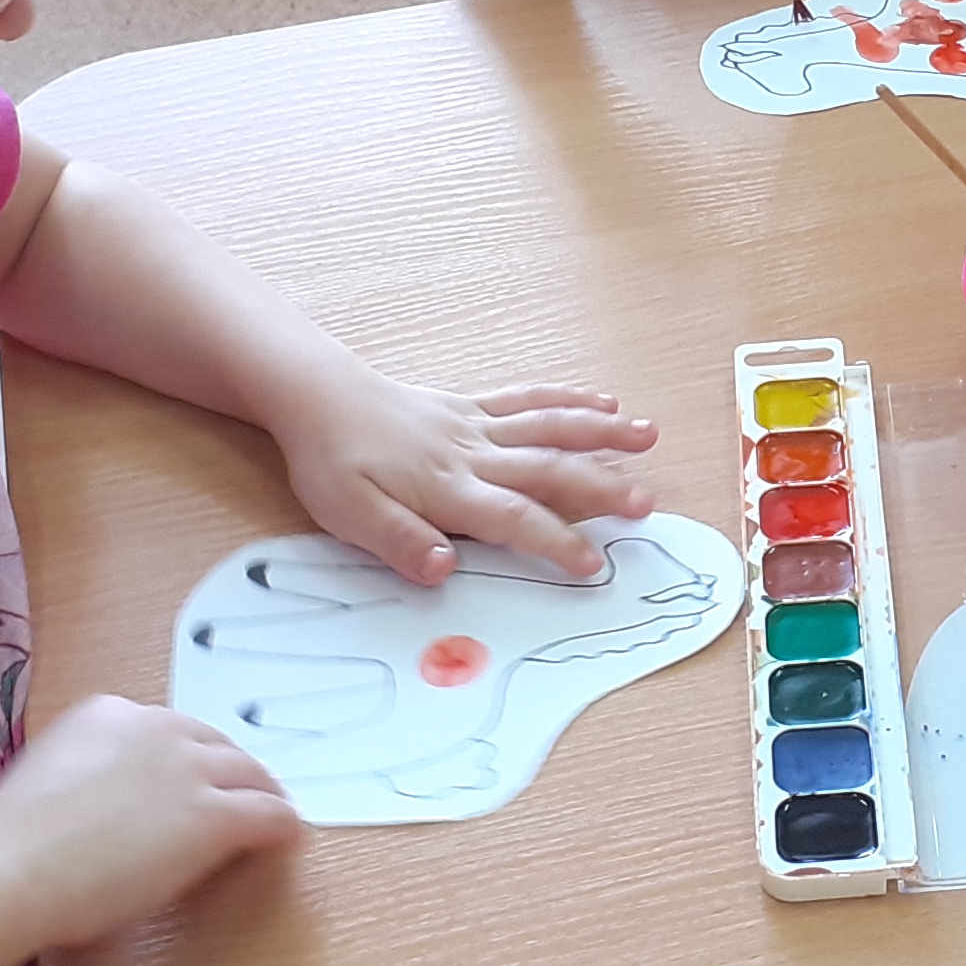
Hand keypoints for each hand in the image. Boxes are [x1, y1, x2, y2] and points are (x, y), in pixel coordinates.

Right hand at [0, 693, 300, 950]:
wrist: (11, 869)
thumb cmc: (9, 844)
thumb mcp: (48, 779)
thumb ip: (86, 777)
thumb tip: (102, 807)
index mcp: (108, 713)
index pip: (168, 731)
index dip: (187, 759)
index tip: (193, 780)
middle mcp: (156, 728)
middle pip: (216, 744)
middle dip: (232, 772)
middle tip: (244, 797)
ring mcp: (189, 770)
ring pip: (249, 774)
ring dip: (263, 794)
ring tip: (274, 814)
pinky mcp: (213, 816)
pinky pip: (266, 815)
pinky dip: (282, 826)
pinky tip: (289, 839)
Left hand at [269, 370, 658, 582]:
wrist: (317, 397)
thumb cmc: (332, 462)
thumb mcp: (349, 514)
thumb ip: (399, 542)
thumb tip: (445, 568)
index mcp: (448, 489)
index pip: (515, 518)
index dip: (556, 542)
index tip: (594, 564)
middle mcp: (473, 455)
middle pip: (548, 469)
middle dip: (601, 486)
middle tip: (647, 503)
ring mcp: (477, 426)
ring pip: (549, 426)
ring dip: (601, 433)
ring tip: (648, 436)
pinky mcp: (472, 407)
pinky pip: (528, 399)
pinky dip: (568, 400)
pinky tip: (602, 401)